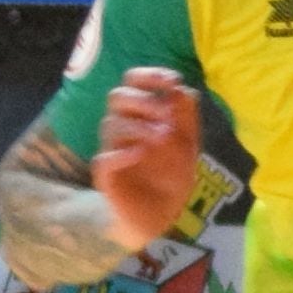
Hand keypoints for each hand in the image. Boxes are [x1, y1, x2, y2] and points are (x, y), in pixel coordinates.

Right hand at [94, 67, 202, 251]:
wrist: (158, 216)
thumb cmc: (170, 176)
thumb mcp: (188, 146)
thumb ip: (186, 119)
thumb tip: (184, 89)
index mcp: (141, 115)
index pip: (133, 82)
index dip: (149, 76)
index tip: (172, 81)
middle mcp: (123, 127)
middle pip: (117, 96)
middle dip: (142, 99)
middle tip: (165, 113)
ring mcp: (113, 149)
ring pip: (110, 123)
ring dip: (139, 126)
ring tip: (162, 138)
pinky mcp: (107, 175)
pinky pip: (104, 158)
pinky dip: (121, 153)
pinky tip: (139, 154)